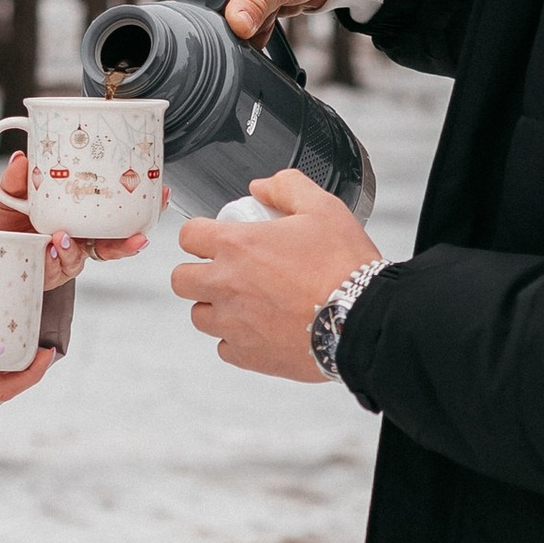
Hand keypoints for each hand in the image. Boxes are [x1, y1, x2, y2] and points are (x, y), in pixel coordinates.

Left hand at [0, 149, 150, 284]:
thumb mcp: (6, 192)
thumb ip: (15, 178)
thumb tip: (22, 158)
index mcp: (75, 213)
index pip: (114, 212)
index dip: (140, 207)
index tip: (161, 194)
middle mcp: (74, 237)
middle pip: (111, 244)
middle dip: (129, 242)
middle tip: (139, 237)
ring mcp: (60, 257)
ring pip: (83, 259)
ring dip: (80, 250)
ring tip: (65, 237)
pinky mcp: (44, 273)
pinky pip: (56, 270)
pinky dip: (55, 258)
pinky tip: (50, 246)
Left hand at [171, 170, 376, 381]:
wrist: (362, 319)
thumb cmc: (344, 266)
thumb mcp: (322, 208)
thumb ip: (286, 187)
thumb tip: (262, 187)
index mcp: (237, 246)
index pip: (188, 236)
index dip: (200, 235)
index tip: (214, 240)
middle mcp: (226, 285)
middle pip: (181, 280)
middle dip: (197, 273)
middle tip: (224, 272)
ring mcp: (233, 323)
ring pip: (199, 316)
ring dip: (215, 308)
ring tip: (243, 303)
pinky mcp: (247, 355)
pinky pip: (224, 348)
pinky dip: (236, 339)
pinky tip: (259, 329)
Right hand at [174, 0, 358, 42]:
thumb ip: (251, 4)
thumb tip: (235, 28)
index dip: (204, 0)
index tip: (230, 8)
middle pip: (204, 1)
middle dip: (231, 14)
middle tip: (257, 9)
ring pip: (224, 14)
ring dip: (249, 21)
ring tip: (272, 7)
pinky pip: (242, 18)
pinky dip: (258, 24)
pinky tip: (276, 13)